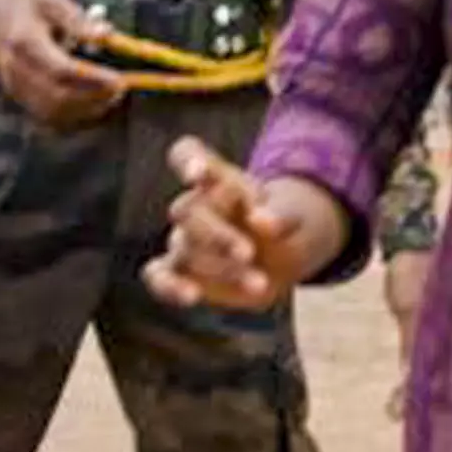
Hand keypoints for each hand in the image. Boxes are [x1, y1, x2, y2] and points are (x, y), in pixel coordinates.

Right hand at [0, 0, 126, 127]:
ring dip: (84, 109)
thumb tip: (105, 35)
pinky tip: (90, 104)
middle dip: (92, 98)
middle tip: (119, 90)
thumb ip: (79, 19)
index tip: (118, 79)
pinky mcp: (16, 95)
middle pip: (57, 96)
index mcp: (25, 41)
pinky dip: (70, 114)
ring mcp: (13, 85)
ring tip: (109, 97)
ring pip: (52, 110)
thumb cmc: (29, 2)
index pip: (61, 70)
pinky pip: (45, 114)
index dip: (92, 79)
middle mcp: (16, 68)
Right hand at [147, 138, 345, 311]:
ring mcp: (184, 240)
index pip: (186, 154)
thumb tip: (261, 220)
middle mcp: (194, 205)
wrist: (283, 257)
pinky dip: (170, 286)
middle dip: (217, 235)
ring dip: (218, 267)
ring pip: (184, 249)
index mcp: (218, 177)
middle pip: (187, 212)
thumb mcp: (292, 213)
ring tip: (258, 283)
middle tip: (249, 253)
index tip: (199, 174)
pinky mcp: (179, 271)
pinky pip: (159, 276)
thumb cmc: (280, 223)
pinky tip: (191, 296)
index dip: (187, 161)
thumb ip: (280, 214)